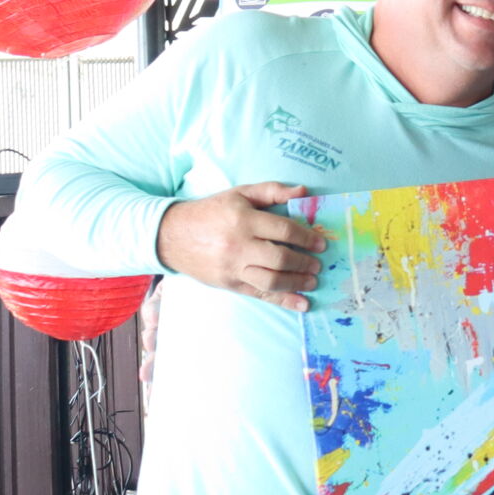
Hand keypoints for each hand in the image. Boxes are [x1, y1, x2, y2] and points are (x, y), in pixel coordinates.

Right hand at [154, 182, 327, 310]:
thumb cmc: (211, 212)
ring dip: (297, 283)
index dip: (306, 238)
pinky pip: (260, 294)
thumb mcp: (240, 194)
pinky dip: (283, 300)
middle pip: (279, 258)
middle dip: (303, 262)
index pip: (283, 230)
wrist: (172, 236)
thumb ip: (272, 191)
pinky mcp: (229, 283)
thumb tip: (303, 192)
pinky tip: (301, 303)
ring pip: (271, 280)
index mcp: (243, 219)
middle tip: (317, 264)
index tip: (321, 244)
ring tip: (312, 281)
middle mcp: (239, 245)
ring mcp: (233, 267)